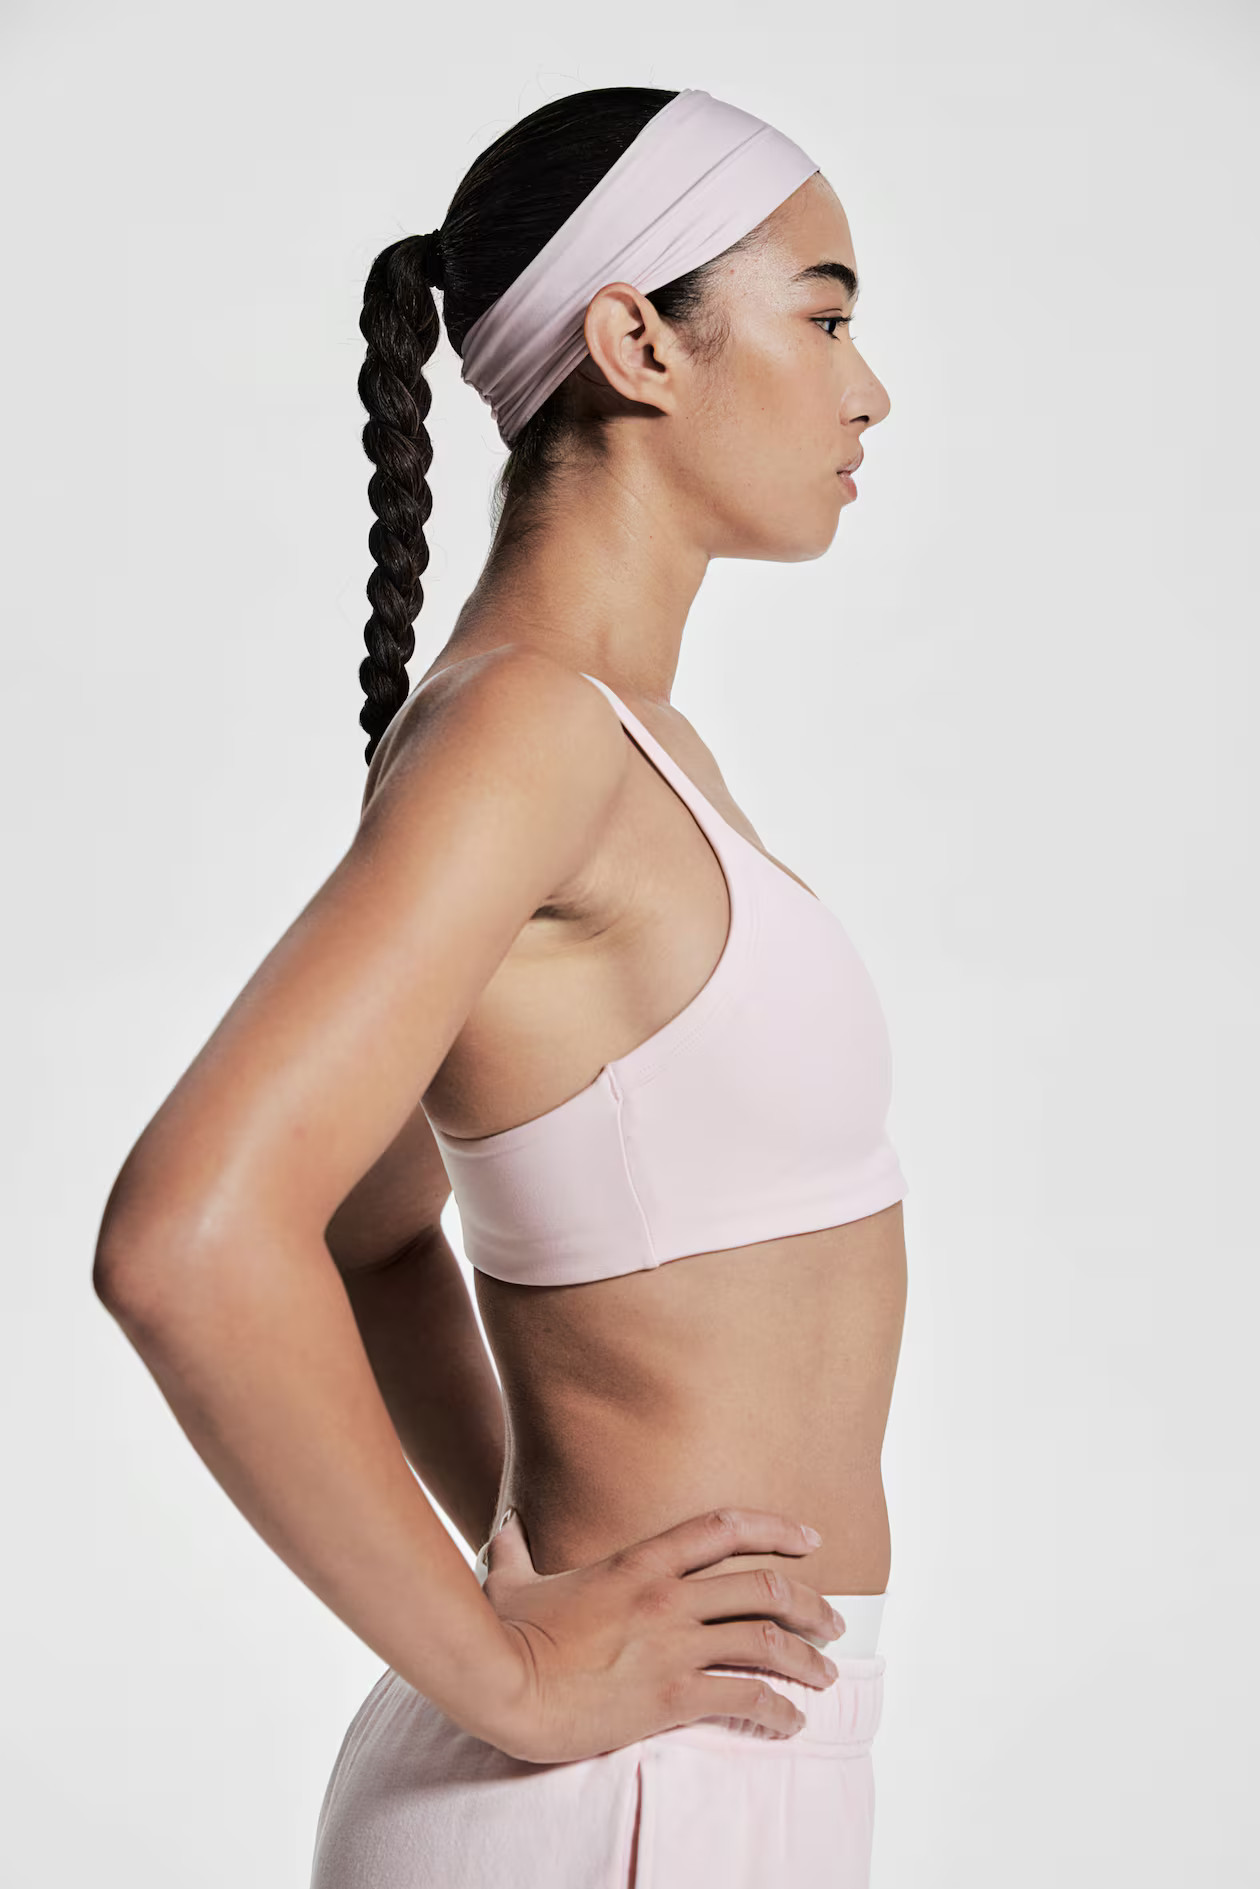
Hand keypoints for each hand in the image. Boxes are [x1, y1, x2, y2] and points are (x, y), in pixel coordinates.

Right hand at [476, 1506, 843, 1762]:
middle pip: (764, 1586)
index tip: (812, 1539)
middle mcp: (667, 1596)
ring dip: (808, 1660)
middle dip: (811, 1604)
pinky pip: (744, 1698)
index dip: (776, 1528)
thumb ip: (516, 1548)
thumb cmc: (506, 1632)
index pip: (723, 1528)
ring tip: (826, 1675)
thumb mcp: (513, 1579)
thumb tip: (504, 1525)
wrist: (503, 1684)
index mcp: (639, 1562)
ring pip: (766, 1642)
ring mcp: (671, 1644)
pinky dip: (778, 1711)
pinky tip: (791, 1722)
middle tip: (834, 1622)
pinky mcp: (670, 1696)